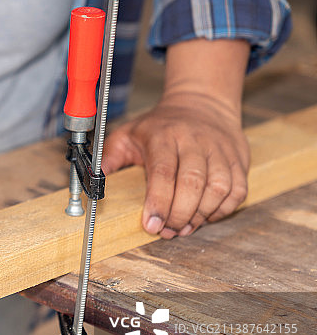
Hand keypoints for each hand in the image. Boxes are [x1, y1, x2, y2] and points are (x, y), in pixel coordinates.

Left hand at [102, 94, 248, 238]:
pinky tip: (205, 215)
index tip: (151, 225)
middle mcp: (195, 141)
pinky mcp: (239, 159)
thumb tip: (94, 181)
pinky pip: (238, 190)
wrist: (202, 103)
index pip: (163, 172)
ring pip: (219, 189)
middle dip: (179, 215)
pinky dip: (223, 209)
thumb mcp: (127, 133)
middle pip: (193, 183)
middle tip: (167, 231)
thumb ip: (109, 157)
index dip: (158, 202)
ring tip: (183, 227)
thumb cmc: (160, 125)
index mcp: (164, 136)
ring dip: (202, 215)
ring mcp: (220, 150)